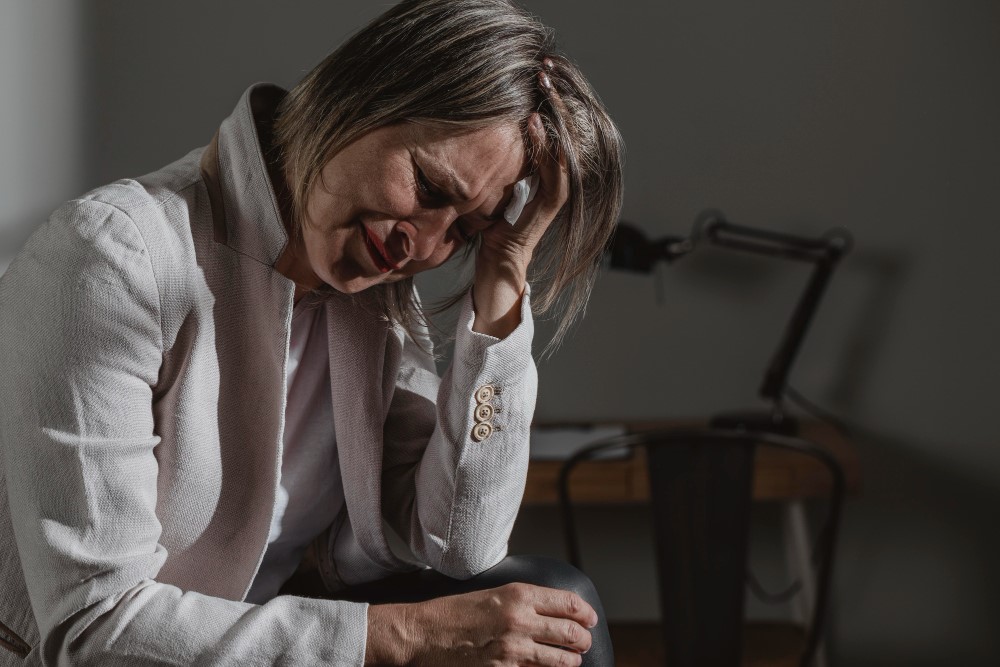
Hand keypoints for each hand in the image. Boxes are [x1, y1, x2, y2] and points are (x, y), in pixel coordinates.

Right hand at [365, 582, 596, 665]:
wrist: (423, 633)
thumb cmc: (453, 611)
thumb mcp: (492, 593)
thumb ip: (522, 600)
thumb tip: (550, 608)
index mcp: (518, 594)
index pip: (568, 603)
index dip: (585, 613)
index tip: (590, 619)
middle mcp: (520, 620)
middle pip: (570, 632)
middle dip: (582, 639)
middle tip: (584, 641)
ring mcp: (512, 648)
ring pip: (560, 659)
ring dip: (570, 660)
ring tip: (572, 660)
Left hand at [471, 102, 568, 338]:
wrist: (492, 286)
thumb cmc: (483, 246)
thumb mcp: (480, 201)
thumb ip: (484, 178)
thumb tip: (464, 144)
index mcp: (533, 186)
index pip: (547, 140)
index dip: (545, 109)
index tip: (536, 79)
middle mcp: (544, 195)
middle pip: (560, 143)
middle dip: (555, 109)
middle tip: (545, 76)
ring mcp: (545, 209)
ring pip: (562, 160)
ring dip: (554, 129)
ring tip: (543, 98)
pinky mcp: (539, 224)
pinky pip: (554, 187)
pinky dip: (550, 161)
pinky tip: (540, 134)